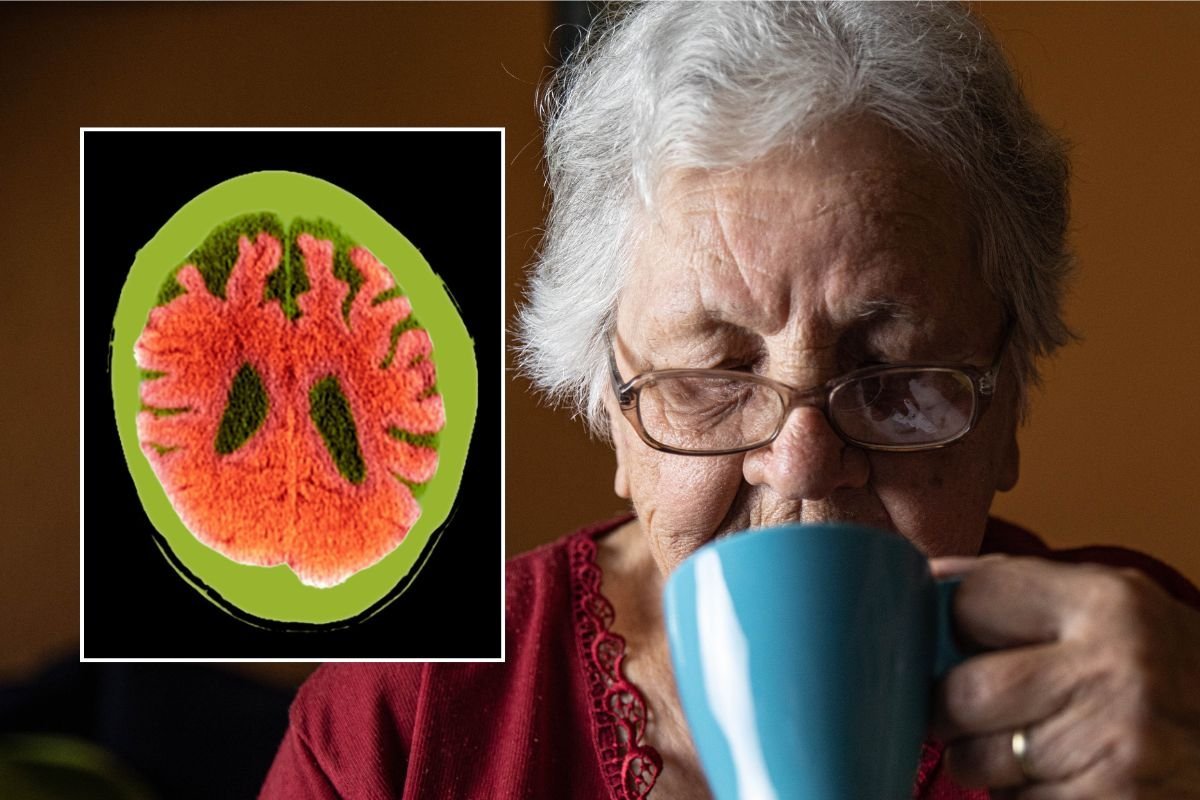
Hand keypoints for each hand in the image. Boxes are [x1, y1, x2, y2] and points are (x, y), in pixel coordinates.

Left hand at [928, 555, 1199, 798]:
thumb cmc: (1161, 667)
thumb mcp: (1108, 605)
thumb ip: (1013, 587)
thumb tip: (918, 580)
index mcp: (1108, 603)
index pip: (969, 601)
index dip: (958, 625)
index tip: (974, 640)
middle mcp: (1117, 672)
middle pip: (961, 694)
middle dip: (955, 708)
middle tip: (981, 710)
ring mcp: (1117, 750)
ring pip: (976, 762)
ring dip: (986, 761)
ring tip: (1036, 745)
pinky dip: (1023, 798)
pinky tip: (1065, 779)